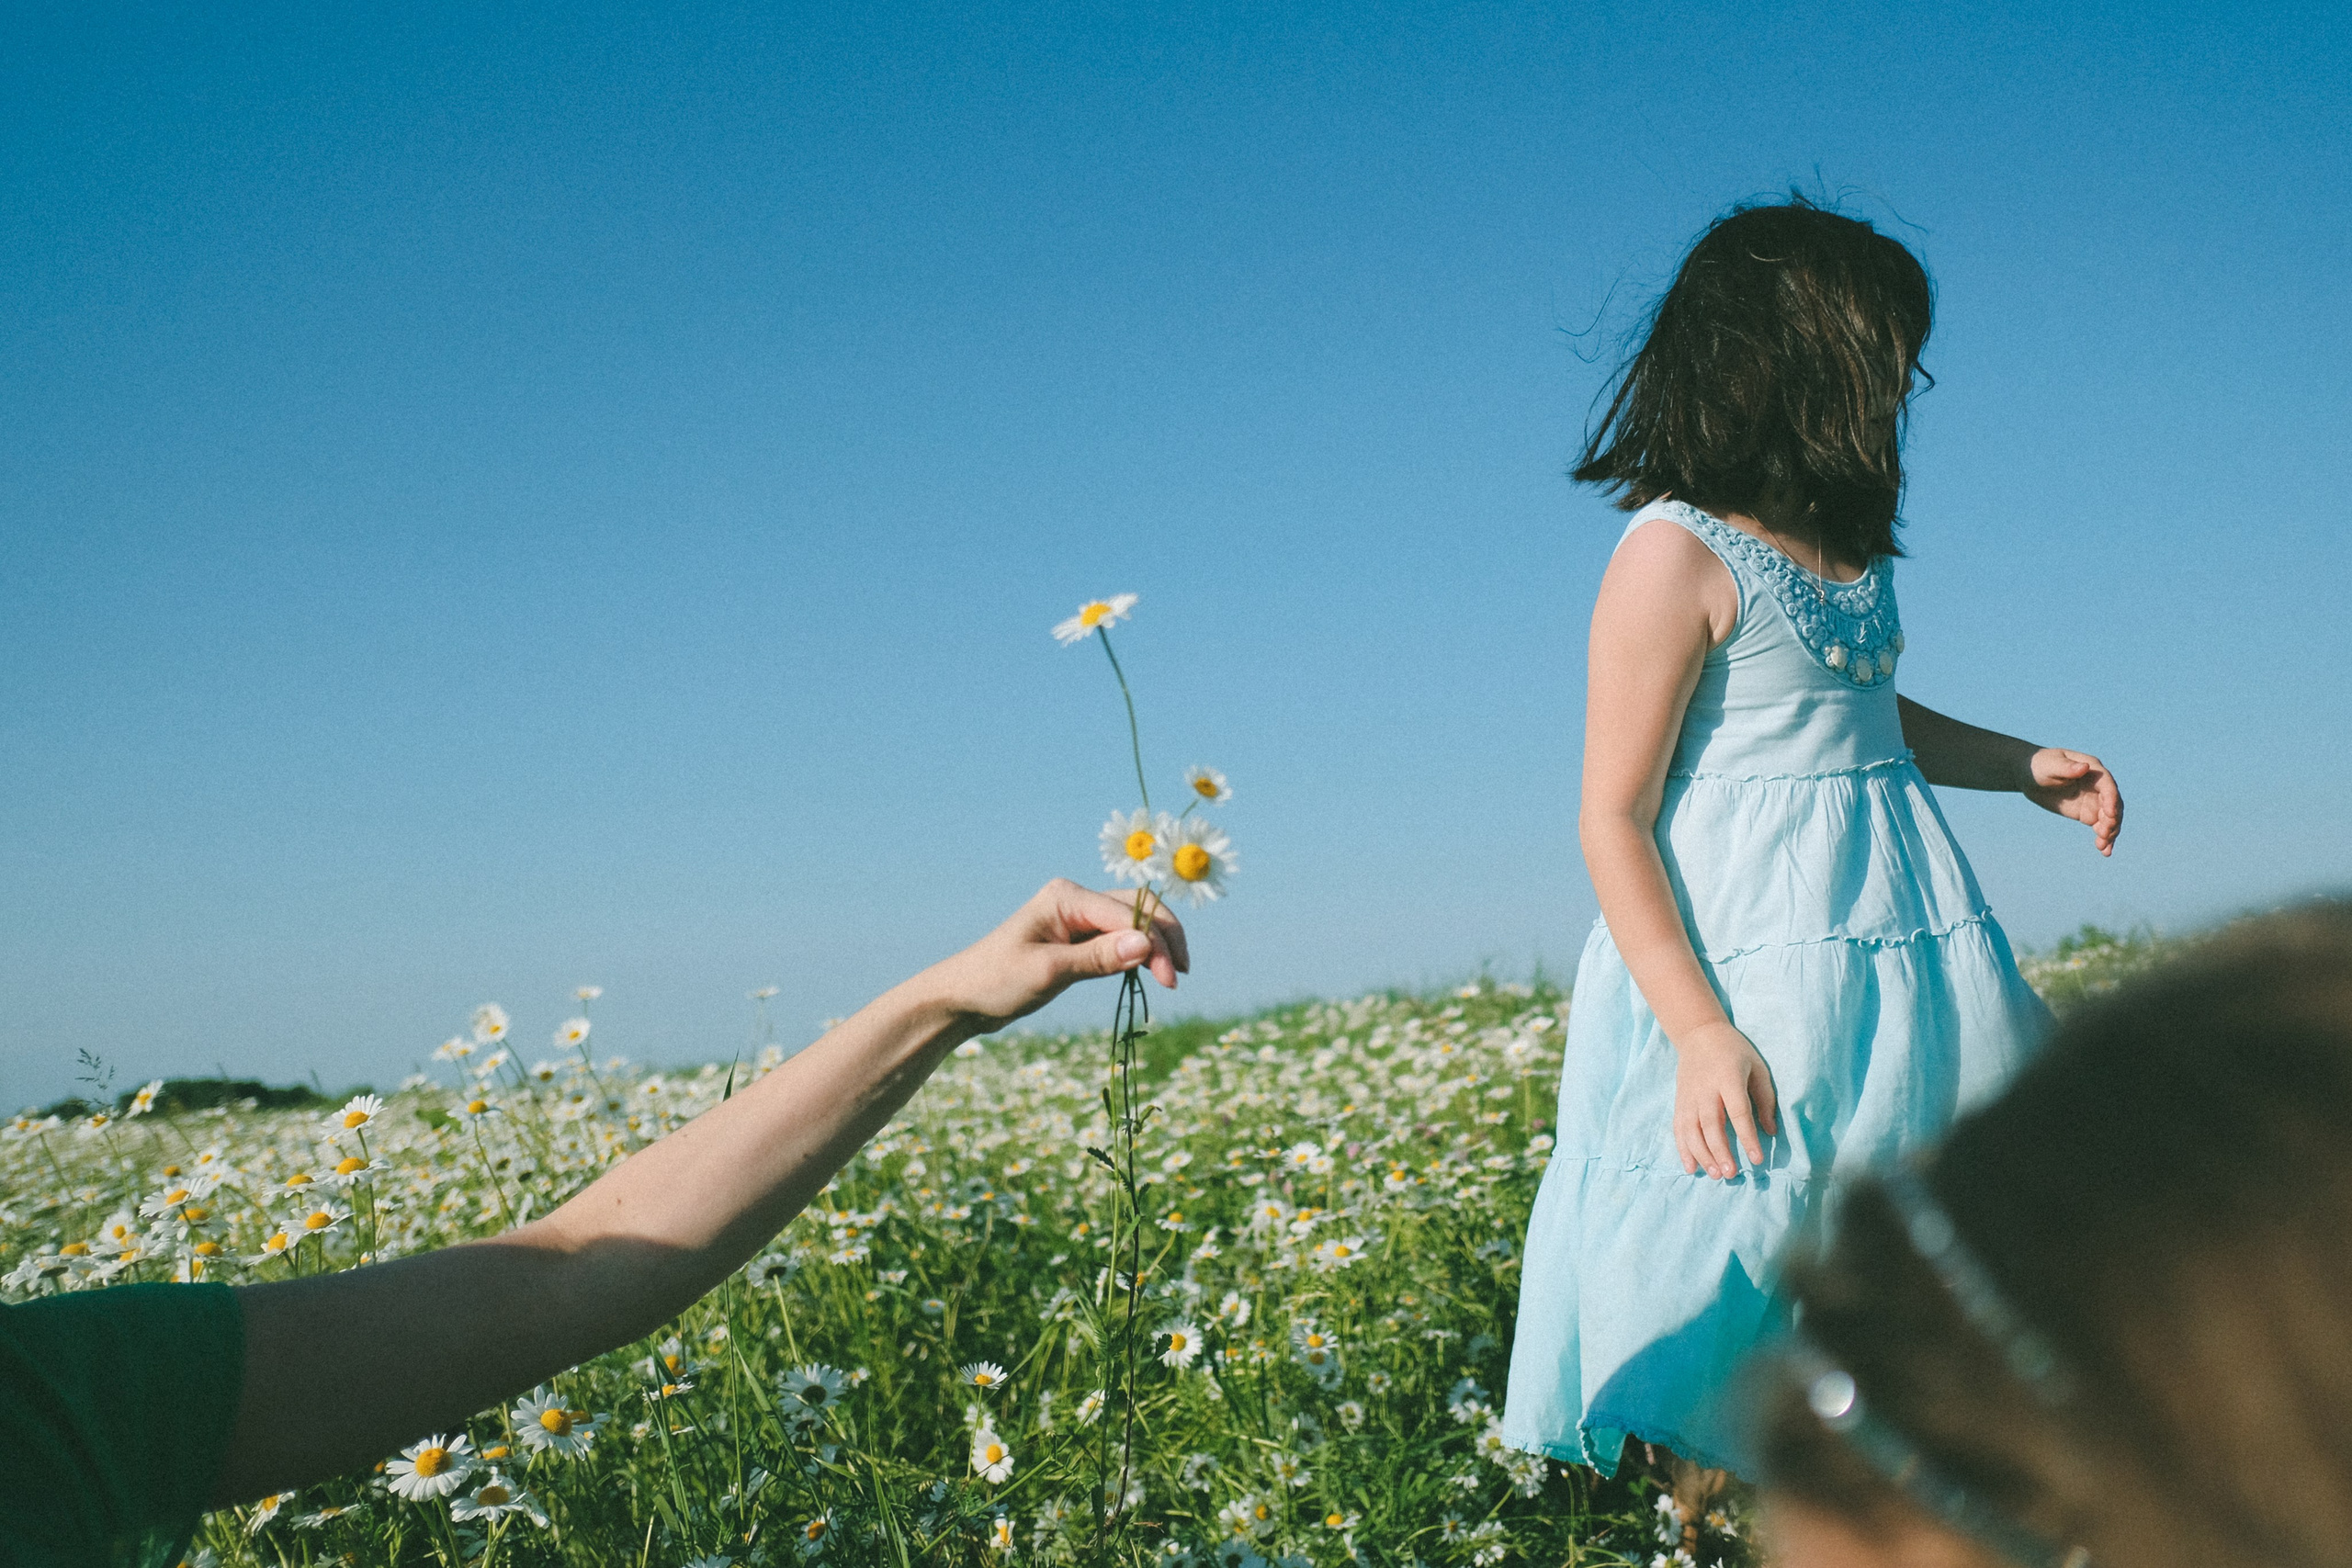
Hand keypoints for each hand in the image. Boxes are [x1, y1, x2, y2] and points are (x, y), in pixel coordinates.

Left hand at [929, 879, 1188, 1032]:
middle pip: (1137, 907)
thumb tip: (1146, 945)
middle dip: (1164, 938)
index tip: (1170, 980)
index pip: (1126, 913)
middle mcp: (1075, 899)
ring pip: (1132, 921)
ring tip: (1170, 978)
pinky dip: (1138, 953)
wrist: (964, 998)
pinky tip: (1148, 972)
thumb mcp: (1048, 972)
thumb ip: (1098, 958)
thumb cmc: (997, 981)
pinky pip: (1118, 938)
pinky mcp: (1077, 938)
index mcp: (1066, 897)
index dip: (1155, 944)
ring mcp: (1077, 917)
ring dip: (1155, 944)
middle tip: (1178, 977)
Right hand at [1672, 1021, 1778, 1179]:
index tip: (1757, 1159)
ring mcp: (1689, 1097)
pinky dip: (1682, 1149)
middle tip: (1731, 1174)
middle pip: (1711, 1125)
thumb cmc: (1734, 1051)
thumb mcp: (1757, 1067)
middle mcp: (1706, 1089)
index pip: (1738, 1112)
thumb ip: (1765, 1099)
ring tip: (1715, 1174)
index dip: (1748, 1137)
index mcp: (1729, 1078)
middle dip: (1720, 1151)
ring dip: (1702, 1154)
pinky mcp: (1679, 1102)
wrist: (1698, 1033)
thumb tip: (1770, 1131)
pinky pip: (1678, 1129)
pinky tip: (1691, 1167)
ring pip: (1691, 1130)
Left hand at [2024, 748, 2122, 855]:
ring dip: (2110, 832)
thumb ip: (2067, 767)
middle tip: (2104, 834)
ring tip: (2103, 847)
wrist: (2030, 776)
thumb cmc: (2040, 765)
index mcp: (2093, 769)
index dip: (2111, 799)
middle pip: (2113, 803)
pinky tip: (2104, 851)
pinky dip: (2104, 838)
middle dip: (2112, 819)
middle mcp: (2098, 785)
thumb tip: (2085, 767)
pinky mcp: (2087, 813)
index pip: (2107, 785)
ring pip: (2110, 818)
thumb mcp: (2050, 766)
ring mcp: (2094, 800)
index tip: (2110, 814)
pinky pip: (2100, 826)